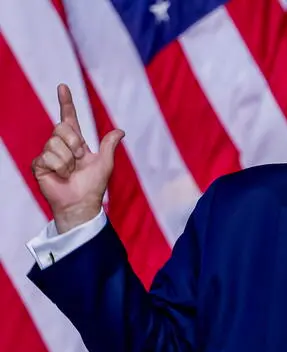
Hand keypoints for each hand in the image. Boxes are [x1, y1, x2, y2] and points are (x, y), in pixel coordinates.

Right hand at [32, 84, 124, 233]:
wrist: (81, 203)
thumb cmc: (93, 185)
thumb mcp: (105, 163)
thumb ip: (109, 145)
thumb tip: (121, 131)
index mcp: (76, 142)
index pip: (69, 118)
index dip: (66, 102)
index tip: (63, 86)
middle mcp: (60, 145)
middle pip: (61, 127)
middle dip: (74, 142)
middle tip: (79, 158)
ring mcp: (48, 154)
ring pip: (55, 143)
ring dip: (68, 159)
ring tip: (70, 171)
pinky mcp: (39, 165)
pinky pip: (48, 156)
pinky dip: (59, 167)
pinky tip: (61, 176)